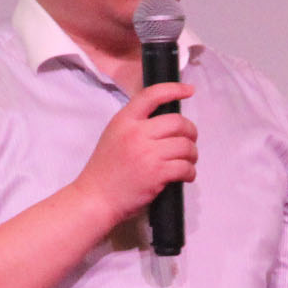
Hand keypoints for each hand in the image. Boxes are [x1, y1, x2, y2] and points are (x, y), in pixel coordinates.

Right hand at [76, 81, 196, 224]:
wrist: (95, 198)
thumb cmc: (105, 170)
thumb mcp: (113, 135)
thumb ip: (135, 124)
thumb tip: (165, 121)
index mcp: (124, 120)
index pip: (152, 95)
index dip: (174, 89)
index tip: (189, 90)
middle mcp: (136, 133)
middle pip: (178, 122)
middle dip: (190, 132)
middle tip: (189, 141)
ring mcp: (147, 153)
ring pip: (186, 146)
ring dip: (192, 154)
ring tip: (187, 161)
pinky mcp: (157, 173)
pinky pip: (185, 167)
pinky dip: (190, 172)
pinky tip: (185, 175)